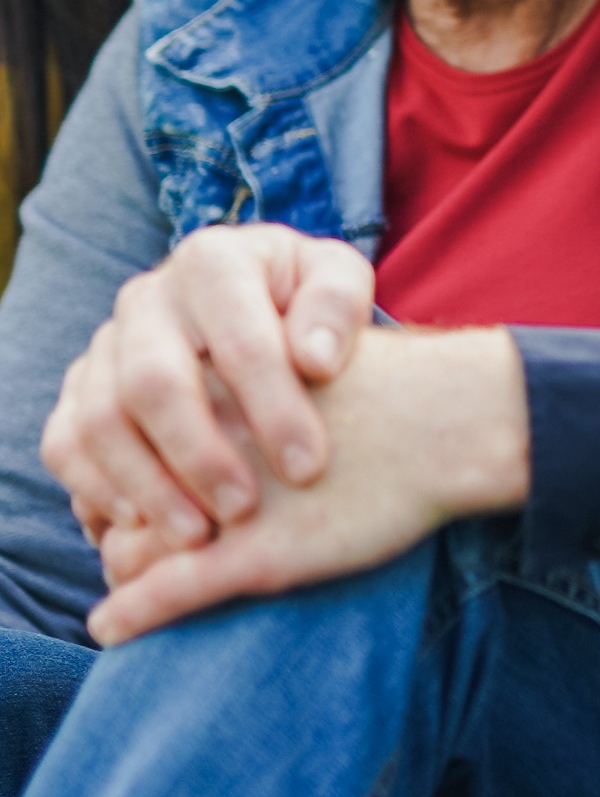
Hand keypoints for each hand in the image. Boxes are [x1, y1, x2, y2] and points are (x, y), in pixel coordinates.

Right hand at [41, 226, 376, 557]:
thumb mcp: (336, 282)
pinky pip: (64, 442)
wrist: (258, 304)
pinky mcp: (77, 390)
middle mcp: (146, 298)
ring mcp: (104, 345)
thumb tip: (315, 360)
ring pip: (101, 420)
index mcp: (213, 261)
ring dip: (147, 484)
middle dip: (200, 454)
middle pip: (154, 382)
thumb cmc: (306, 302)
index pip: (238, 340)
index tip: (308, 466)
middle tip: (244, 510)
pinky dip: (95, 487)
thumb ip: (337, 308)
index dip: (273, 407)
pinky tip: (139, 525)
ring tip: (198, 534)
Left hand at [88, 327, 531, 645]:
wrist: (452, 421)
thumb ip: (230, 386)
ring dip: (126, 572)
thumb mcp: (292, 365)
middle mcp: (204, 444)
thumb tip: (186, 416)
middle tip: (135, 540)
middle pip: (119, 498)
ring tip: (135, 586)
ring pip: (130, 551)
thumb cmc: (382, 393)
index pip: (119, 440)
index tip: (137, 495)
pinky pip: (167, 592)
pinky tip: (110, 625)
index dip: (122, 475)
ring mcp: (228, 502)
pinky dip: (132, 614)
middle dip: (121, 524)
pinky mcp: (258, 553)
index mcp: (210, 390)